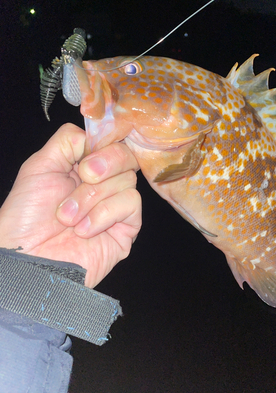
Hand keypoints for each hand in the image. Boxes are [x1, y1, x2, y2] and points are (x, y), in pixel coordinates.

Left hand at [0, 123, 140, 286]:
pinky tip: (84, 229)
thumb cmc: (27, 217)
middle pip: (125, 155)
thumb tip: (95, 135)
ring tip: (69, 217)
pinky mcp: (126, 228)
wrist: (28, 257)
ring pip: (127, 180)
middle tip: (81, 177)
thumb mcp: (40, 166)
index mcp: (83, 166)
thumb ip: (68, 141)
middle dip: (102, 165)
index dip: (104, 144)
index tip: (84, 157)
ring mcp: (116, 205)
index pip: (111, 141)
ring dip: (92, 197)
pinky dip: (104, 213)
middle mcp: (103, 183)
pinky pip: (130, 203)